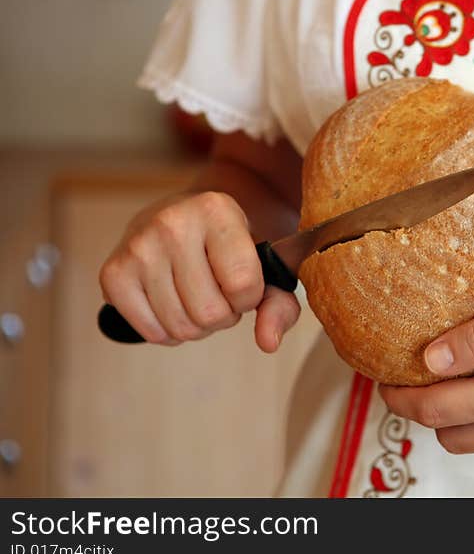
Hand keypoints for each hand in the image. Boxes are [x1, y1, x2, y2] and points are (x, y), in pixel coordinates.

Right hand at [99, 191, 299, 351]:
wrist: (186, 216)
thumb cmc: (232, 244)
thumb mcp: (267, 263)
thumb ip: (280, 304)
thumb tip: (268, 343)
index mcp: (216, 210)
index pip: (242, 285)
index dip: (249, 298)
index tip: (244, 283)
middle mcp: (171, 223)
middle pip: (210, 313)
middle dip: (224, 315)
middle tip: (219, 292)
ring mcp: (137, 247)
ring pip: (181, 327)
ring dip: (197, 325)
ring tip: (198, 296)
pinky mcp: (113, 273)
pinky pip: (151, 333)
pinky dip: (168, 331)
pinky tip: (173, 303)